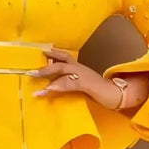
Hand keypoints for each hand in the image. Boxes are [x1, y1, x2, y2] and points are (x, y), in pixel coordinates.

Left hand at [30, 48, 148, 109]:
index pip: (63, 57)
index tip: (38, 53)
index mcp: (79, 68)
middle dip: (44, 65)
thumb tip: (52, 85)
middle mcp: (80, 68)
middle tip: (30, 70)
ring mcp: (84, 74)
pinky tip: (47, 89)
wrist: (119, 95)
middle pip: (60, 61)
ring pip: (62, 70)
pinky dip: (57, 86)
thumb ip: (70, 84)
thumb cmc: (101, 92)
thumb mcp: (83, 86)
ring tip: (33, 76)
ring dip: (46, 72)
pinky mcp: (87, 83)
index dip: (51, 54)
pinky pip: (69, 83)